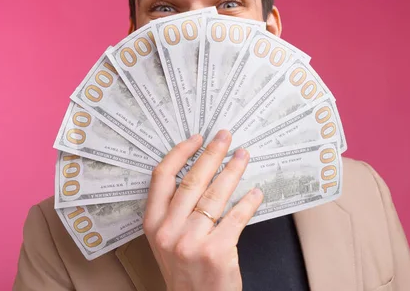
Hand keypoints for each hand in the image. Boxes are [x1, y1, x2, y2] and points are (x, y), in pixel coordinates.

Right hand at [143, 130, 262, 290]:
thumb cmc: (185, 271)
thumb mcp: (167, 240)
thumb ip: (174, 210)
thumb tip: (200, 171)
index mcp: (154, 224)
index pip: (162, 177)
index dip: (180, 153)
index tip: (196, 139)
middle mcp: (169, 231)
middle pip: (192, 180)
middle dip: (212, 153)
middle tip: (225, 137)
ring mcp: (192, 241)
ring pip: (216, 194)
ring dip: (233, 170)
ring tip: (243, 156)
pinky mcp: (216, 251)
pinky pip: (236, 217)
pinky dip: (248, 202)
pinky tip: (255, 192)